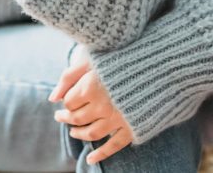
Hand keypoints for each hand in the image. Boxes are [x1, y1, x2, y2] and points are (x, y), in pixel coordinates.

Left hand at [48, 43, 134, 165]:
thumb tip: (52, 98)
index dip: (65, 102)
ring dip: (80, 134)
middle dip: (67, 118)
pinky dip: (101, 154)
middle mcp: (102, 105)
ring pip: (92, 133)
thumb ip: (69, 76)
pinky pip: (114, 145)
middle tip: (61, 117)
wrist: (160, 62)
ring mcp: (118, 118)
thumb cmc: (122, 54)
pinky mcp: (132, 127)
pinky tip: (91, 158)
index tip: (63, 101)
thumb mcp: (92, 58)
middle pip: (77, 118)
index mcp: (91, 86)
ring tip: (73, 131)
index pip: (69, 102)